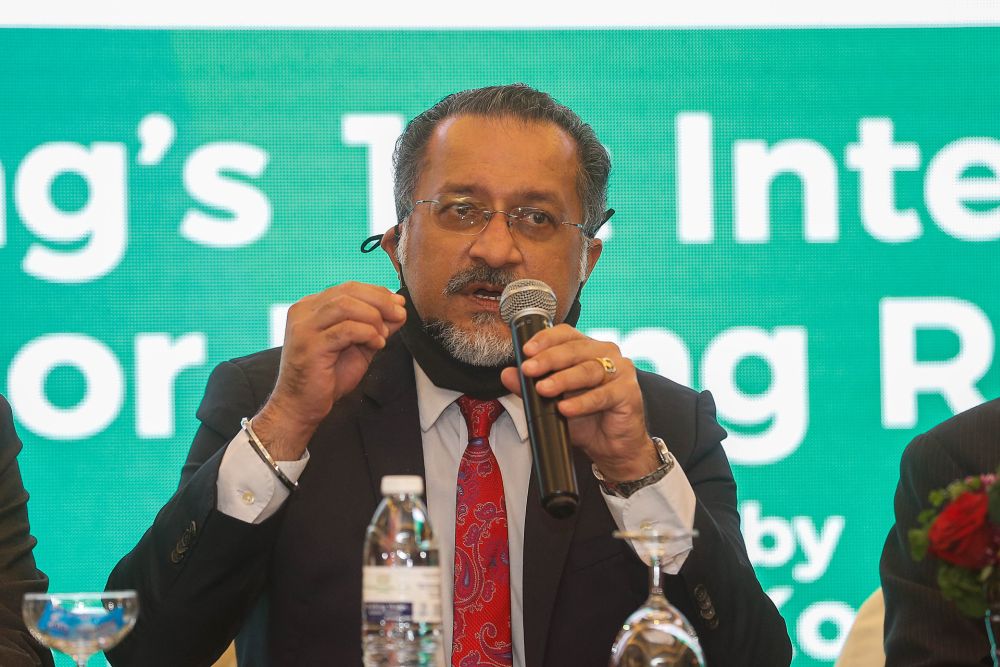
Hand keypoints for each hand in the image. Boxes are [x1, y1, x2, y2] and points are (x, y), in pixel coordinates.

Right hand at [253, 282, 406, 459]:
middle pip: (348, 291)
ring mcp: (304, 327)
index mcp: (312, 307)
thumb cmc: (328, 376)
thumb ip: (375, 326)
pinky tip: (377, 344)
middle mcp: (304, 311)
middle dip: (380, 301)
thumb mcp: (358, 346)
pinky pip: (345, 330)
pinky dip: (367, 333)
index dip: (377, 292)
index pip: (348, 288)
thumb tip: (399, 309)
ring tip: (383, 334)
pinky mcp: (310, 345)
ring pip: (346, 305)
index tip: (399, 303)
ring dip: (373, 317)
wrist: (302, 406)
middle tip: (399, 313)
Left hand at [499, 324, 660, 482]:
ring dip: (563, 380)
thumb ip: (529, 388)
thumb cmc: (586, 419)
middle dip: (549, 359)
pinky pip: (602, 395)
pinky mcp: (628, 392)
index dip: (546, 339)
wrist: (612, 447)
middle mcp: (606, 354)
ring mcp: (620, 371)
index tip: (526, 351)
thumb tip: (507, 374)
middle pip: (575, 349)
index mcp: (587, 348)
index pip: (566, 334)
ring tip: (543, 389)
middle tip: (528, 370)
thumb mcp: (552, 403)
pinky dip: (582, 402)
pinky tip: (566, 408)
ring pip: (588, 370)